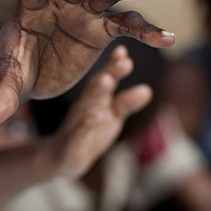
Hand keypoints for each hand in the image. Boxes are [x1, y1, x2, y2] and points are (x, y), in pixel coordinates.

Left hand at [0, 0, 174, 127]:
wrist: (29, 77)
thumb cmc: (10, 71)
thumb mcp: (5, 84)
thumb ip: (1, 98)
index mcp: (29, 9)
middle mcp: (59, 3)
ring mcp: (82, 14)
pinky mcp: (99, 31)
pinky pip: (126, 28)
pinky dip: (146, 32)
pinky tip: (168, 38)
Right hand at [46, 45, 151, 178]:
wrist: (63, 160)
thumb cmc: (90, 133)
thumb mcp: (112, 117)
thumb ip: (126, 103)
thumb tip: (147, 90)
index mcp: (95, 98)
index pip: (105, 77)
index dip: (113, 64)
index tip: (124, 50)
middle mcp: (85, 106)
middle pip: (96, 87)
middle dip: (109, 72)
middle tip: (124, 61)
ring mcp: (77, 123)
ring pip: (87, 106)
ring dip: (97, 92)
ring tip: (107, 80)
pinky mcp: (72, 143)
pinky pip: (79, 131)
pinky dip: (87, 123)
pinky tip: (97, 115)